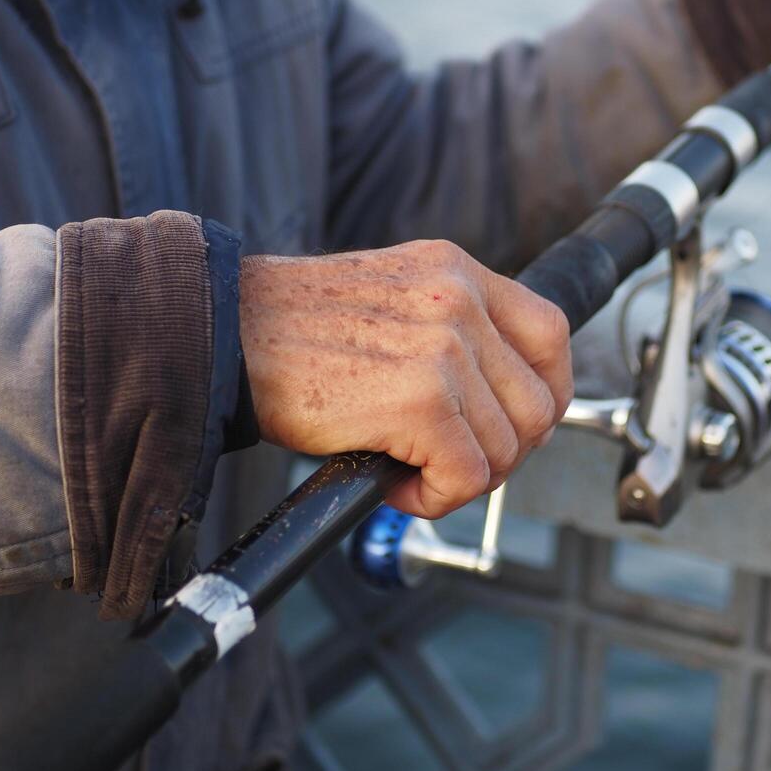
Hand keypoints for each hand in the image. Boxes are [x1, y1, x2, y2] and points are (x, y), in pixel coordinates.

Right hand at [239, 240, 572, 518]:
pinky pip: (467, 475)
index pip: (551, 333)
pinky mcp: (419, 399)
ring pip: (507, 447)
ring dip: (462, 478)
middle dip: (503, 451)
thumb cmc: (287, 333)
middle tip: (449, 464)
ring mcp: (444, 348)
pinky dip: (435, 499)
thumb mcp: (388, 303)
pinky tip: (393, 485)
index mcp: (455, 271)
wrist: (218, 335)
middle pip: (538, 402)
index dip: (544, 393)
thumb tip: (499, 404)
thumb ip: (449, 332)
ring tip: (407, 470)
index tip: (513, 427)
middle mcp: (459, 300)